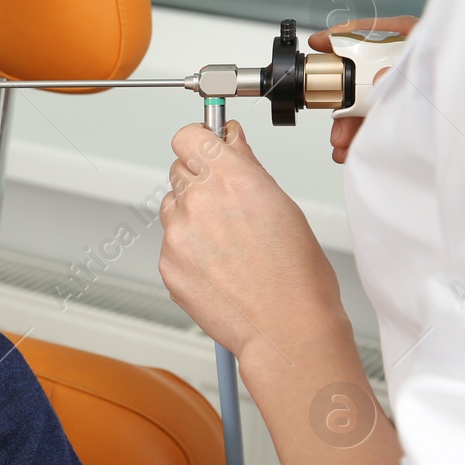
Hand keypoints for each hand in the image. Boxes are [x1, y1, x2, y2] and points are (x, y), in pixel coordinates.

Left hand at [157, 120, 348, 363]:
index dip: (198, 140)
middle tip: (226, 204)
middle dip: (198, 179)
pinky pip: (171, 242)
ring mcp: (178, 234)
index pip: (188, 136)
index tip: (206, 146)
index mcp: (232, 179)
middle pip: (179, 169)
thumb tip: (231, 141)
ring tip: (226, 241)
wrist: (285, 328)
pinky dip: (188, 249)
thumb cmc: (296, 276)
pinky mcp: (167, 263)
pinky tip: (217, 266)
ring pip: (173, 206)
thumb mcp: (283, 207)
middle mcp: (199, 201)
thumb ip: (247, 169)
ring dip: (191, 214)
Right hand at [308, 15, 418, 162]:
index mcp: (418, 46)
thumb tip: (381, 76)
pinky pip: (376, 124)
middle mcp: (409, 67)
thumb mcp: (432, 79)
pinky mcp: (406, 117)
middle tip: (331, 112)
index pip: (374, 30)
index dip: (343, 35)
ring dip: (348, 125)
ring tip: (342, 144)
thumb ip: (406, 76)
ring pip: (366, 104)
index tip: (319, 44)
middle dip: (341, 99)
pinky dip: (361, 137)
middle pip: (362, 74)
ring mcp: (406, 93)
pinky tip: (352, 150)